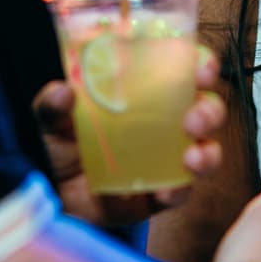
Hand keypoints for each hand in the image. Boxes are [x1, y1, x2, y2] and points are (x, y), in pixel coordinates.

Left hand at [32, 45, 226, 227]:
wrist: (51, 196)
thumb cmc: (60, 146)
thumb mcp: (51, 120)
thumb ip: (52, 105)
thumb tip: (62, 92)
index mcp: (146, 92)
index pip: (185, 70)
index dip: (202, 65)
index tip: (202, 68)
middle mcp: (164, 122)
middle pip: (207, 108)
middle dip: (209, 111)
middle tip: (193, 120)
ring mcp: (166, 160)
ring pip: (206, 150)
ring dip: (207, 152)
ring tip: (191, 158)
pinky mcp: (158, 194)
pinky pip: (180, 192)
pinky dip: (179, 191)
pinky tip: (167, 191)